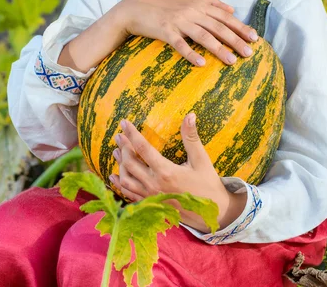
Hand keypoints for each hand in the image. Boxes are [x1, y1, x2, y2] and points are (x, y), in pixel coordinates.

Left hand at [109, 114, 246, 232]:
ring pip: (126, 179)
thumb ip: (191, 137)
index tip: (124, 122)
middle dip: (123, 147)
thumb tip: (190, 115)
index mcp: (166, 171)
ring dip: (120, 164)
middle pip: (130, 163)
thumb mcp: (201, 159)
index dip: (132, 134)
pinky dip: (120, 184)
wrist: (212, 213)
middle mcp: (154, 184)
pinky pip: (129, 194)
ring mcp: (150, 196)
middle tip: (119, 136)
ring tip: (116, 151)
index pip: (143, 148)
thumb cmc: (207, 183)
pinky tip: (114, 176)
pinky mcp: (150, 204)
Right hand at [119, 0, 258, 66]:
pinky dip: (191, 54)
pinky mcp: (165, 31)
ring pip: (203, 36)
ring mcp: (179, 21)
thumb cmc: (164, 6)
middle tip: (249, 53)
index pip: (225, 16)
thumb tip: (231, 8)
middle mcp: (191, 11)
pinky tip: (202, 64)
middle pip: (218, 27)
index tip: (254, 38)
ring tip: (232, 61)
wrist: (136, 8)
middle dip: (236, 40)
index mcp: (199, 4)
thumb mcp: (188, 0)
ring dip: (219, 49)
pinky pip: (180, 44)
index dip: (240, 27)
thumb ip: (210, 3)